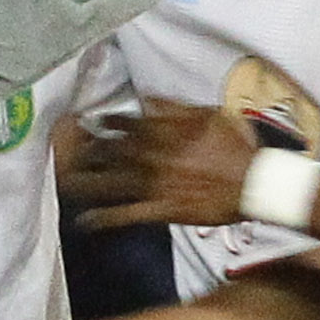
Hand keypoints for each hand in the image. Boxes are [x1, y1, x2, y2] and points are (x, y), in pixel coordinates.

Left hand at [66, 105, 258, 229]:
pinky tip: (85, 222)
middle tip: (66, 153)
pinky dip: (103, 219)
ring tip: (64, 184)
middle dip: (84, 151)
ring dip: (84, 183)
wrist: (255, 184)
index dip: (100, 123)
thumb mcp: (209, 113)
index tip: (88, 124)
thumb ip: (174, 106)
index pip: (121, 123)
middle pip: (106, 151)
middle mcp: (152, 156)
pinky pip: (125, 215)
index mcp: (162, 130)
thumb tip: (146, 98)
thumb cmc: (237, 146)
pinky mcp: (161, 209)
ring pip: (108, 182)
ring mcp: (154, 184)